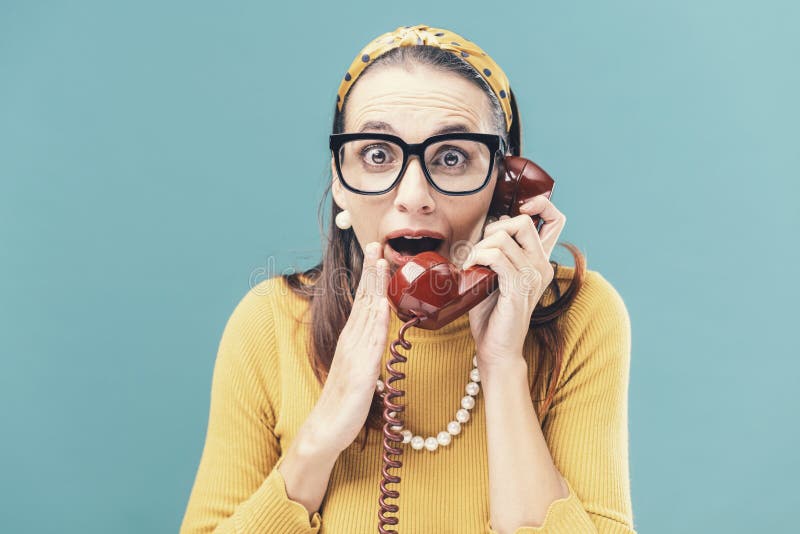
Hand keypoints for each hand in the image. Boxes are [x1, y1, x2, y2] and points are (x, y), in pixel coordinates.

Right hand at [305, 241, 390, 453]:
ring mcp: (355, 355)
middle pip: (362, 300)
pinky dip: (378, 322)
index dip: (369, 276)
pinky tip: (383, 305)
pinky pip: (371, 343)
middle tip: (376, 244)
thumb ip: (368, 349)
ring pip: (367, 315)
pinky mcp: (361, 373)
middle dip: (370, 271)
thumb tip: (379, 334)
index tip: (376, 253)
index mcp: (351, 340)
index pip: (361, 301)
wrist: (327, 430)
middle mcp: (351, 342)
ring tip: (382, 263)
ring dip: (375, 287)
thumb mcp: (359, 368)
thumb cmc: (345, 401)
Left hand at [462, 194, 565, 369]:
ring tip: (470, 263)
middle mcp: (542, 266)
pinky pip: (497, 257)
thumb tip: (492, 225)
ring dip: (479, 246)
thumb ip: (497, 250)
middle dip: (494, 228)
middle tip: (480, 249)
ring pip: (504, 238)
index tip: (519, 208)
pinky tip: (470, 268)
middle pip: (523, 222)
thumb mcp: (495, 274)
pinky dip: (478, 257)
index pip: (555, 220)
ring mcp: (533, 277)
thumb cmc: (492, 313)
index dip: (540, 205)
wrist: (495, 349)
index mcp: (540, 260)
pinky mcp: (519, 288)